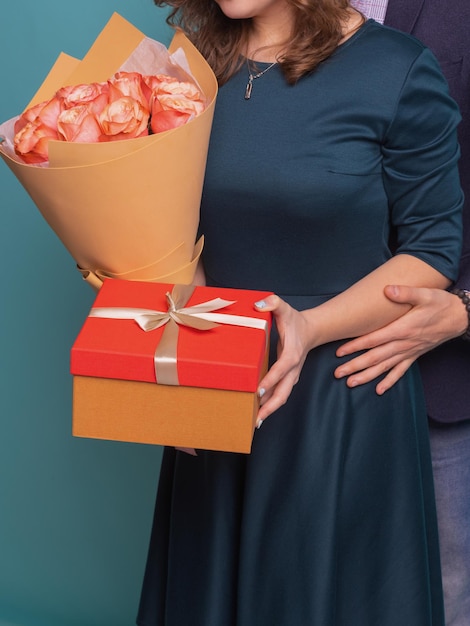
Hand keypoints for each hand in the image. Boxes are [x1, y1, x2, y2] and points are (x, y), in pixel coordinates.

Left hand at [254, 295, 312, 422]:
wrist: (311, 330)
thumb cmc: (295, 321)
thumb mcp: (284, 308)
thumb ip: (273, 303)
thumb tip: (260, 304)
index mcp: (292, 354)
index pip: (281, 369)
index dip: (271, 380)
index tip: (259, 390)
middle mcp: (293, 369)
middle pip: (284, 392)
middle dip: (271, 406)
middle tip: (257, 418)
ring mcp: (292, 376)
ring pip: (282, 396)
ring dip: (270, 409)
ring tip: (255, 421)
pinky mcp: (289, 379)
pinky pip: (280, 394)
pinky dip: (271, 404)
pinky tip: (259, 412)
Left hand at [335, 285, 467, 394]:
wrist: (460, 317)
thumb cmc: (441, 304)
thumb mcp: (425, 294)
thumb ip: (405, 293)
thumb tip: (388, 289)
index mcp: (403, 329)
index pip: (375, 339)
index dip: (356, 346)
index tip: (340, 352)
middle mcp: (404, 343)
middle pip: (375, 357)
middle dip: (356, 366)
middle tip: (338, 373)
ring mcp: (409, 351)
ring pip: (385, 367)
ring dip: (367, 376)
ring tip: (351, 383)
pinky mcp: (415, 355)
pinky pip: (400, 372)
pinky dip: (389, 381)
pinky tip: (379, 390)